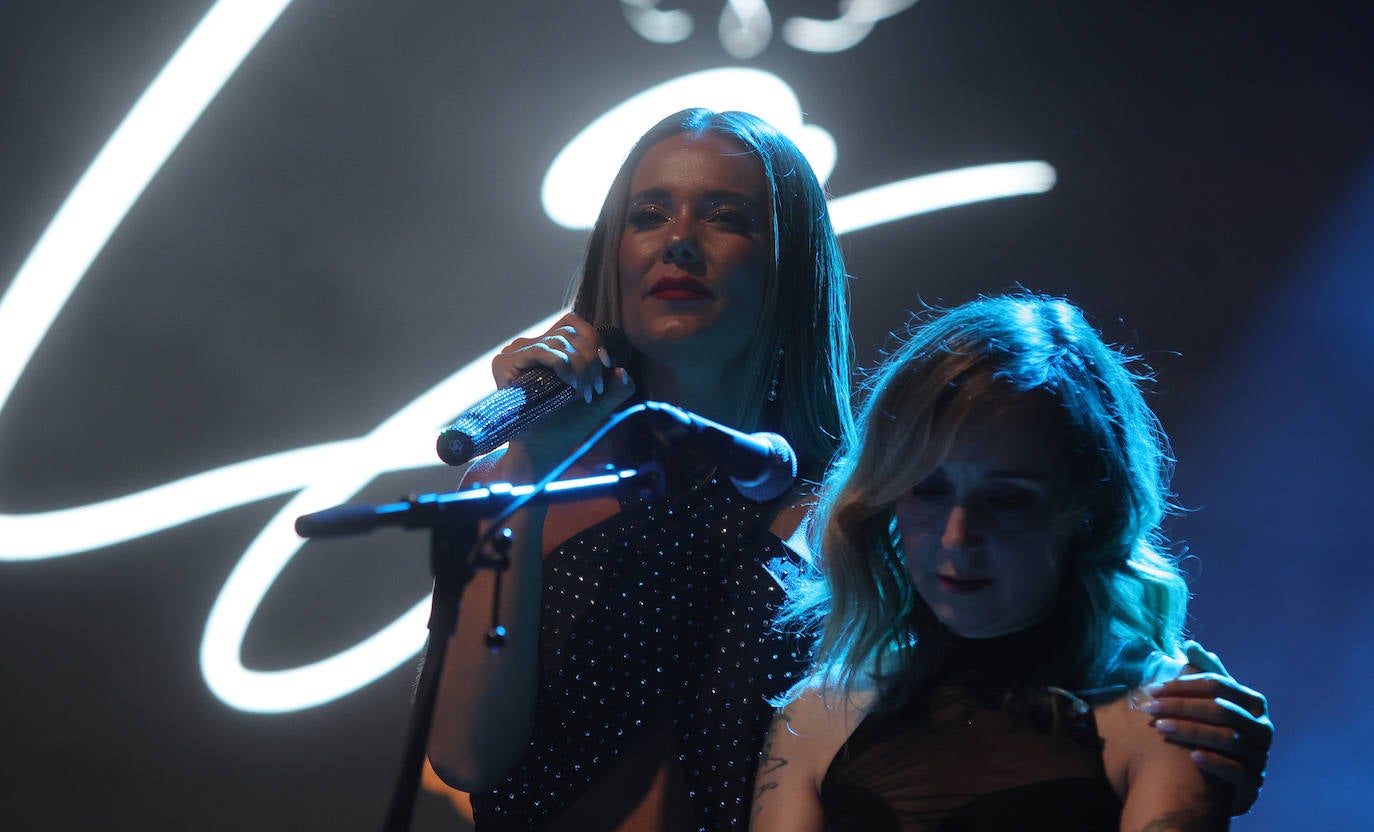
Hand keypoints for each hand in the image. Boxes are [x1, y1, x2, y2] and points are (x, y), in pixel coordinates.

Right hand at [492, 313, 635, 468]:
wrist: (543, 449)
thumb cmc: (567, 426)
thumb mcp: (600, 404)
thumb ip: (616, 388)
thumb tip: (622, 371)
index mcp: (548, 347)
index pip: (574, 324)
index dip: (594, 339)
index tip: (607, 364)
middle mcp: (529, 345)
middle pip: (570, 332)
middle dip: (591, 360)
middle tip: (594, 389)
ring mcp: (515, 352)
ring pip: (560, 341)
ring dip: (581, 366)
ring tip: (584, 392)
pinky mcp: (504, 363)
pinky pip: (542, 351)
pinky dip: (563, 365)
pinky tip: (571, 384)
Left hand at [1143, 640, 1272, 814]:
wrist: (1227, 778)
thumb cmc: (1216, 730)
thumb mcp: (1212, 701)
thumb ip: (1205, 673)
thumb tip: (1191, 645)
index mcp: (1252, 702)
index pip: (1218, 685)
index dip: (1183, 685)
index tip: (1151, 689)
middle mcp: (1262, 727)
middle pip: (1221, 711)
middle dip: (1182, 707)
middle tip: (1149, 708)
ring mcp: (1260, 755)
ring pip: (1228, 739)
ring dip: (1191, 731)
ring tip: (1160, 727)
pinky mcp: (1255, 781)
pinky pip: (1237, 770)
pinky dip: (1215, 761)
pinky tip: (1192, 757)